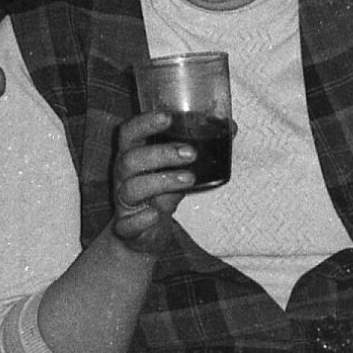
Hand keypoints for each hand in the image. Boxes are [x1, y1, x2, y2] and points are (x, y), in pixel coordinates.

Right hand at [106, 107, 206, 255]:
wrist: (143, 235)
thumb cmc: (159, 194)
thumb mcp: (175, 170)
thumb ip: (195, 151)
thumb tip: (230, 128)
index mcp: (131, 156)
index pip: (129, 133)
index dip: (144, 123)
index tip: (168, 117)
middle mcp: (122, 177)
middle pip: (130, 160)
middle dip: (161, 153)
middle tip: (191, 152)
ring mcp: (122, 203)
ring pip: (131, 189)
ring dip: (161, 181)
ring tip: (189, 178)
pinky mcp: (126, 227)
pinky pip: (126, 224)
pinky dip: (139, 219)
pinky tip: (154, 215)